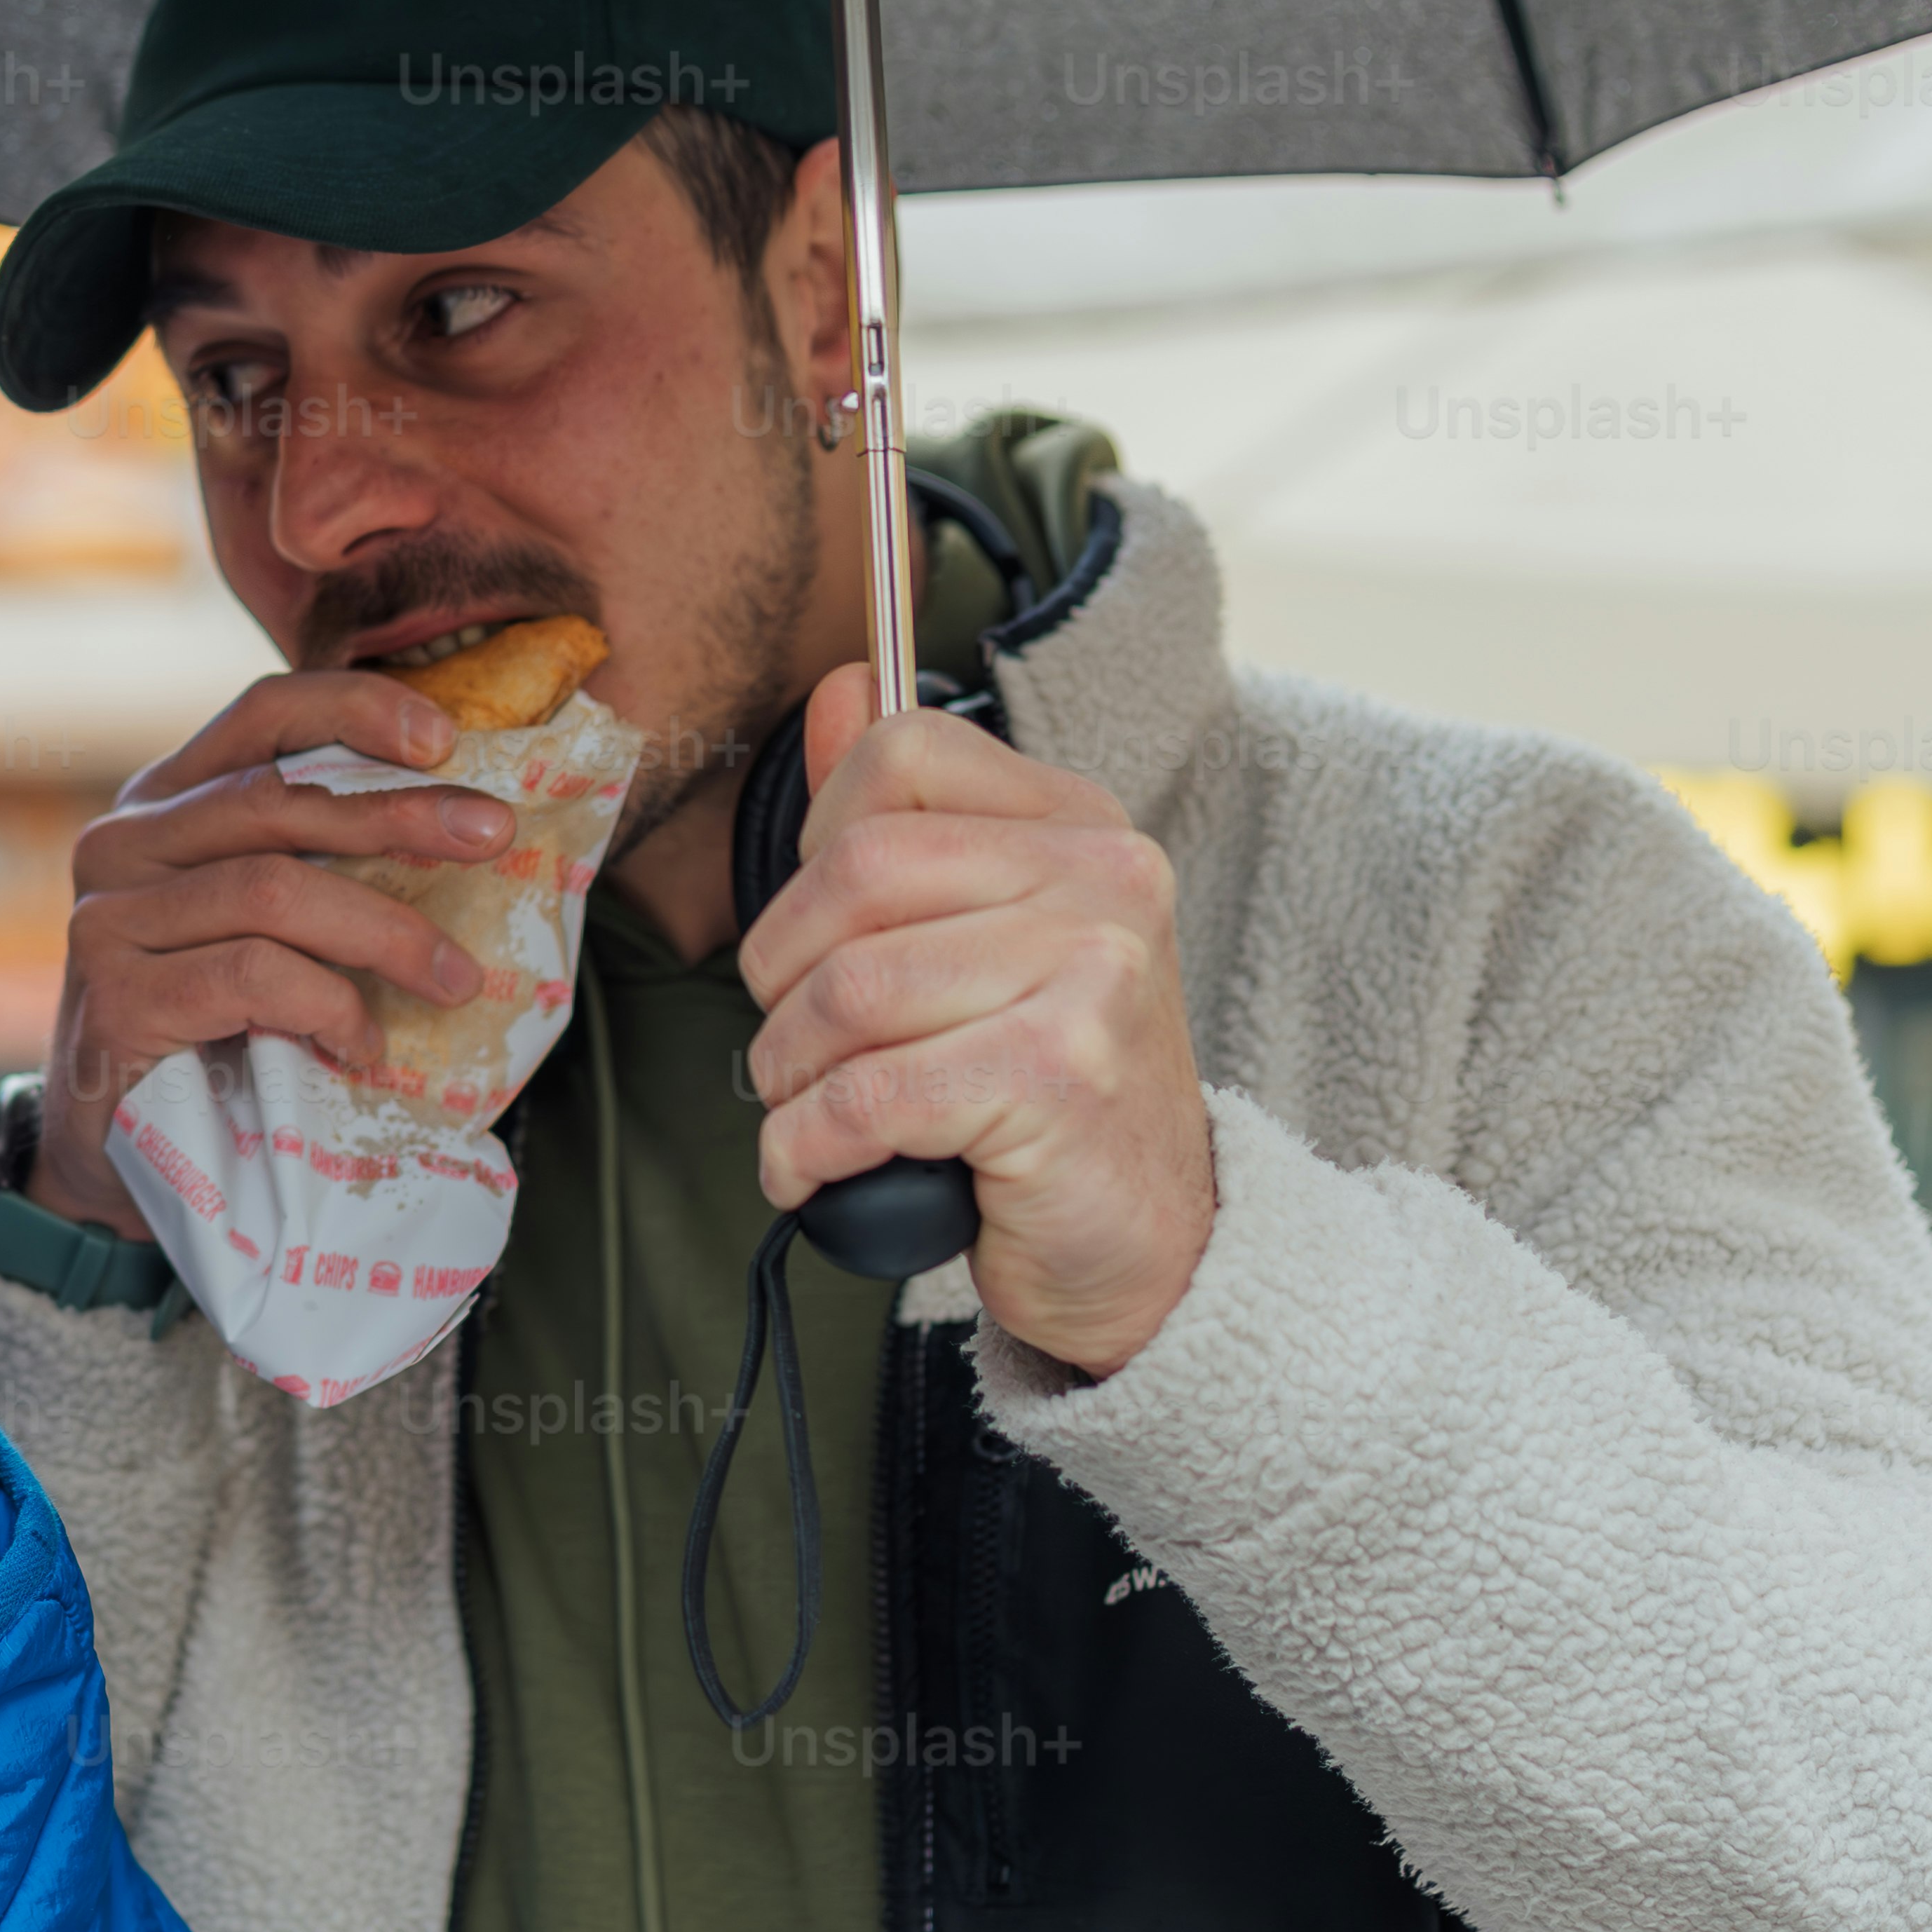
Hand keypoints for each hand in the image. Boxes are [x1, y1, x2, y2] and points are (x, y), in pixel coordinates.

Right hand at [28, 667, 511, 1235]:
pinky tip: (362, 1043)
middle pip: (280, 801)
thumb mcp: (262, 925)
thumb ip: (319, 865)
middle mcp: (124, 842)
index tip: (445, 737)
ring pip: (272, 889)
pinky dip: (328, 1006)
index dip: (355, 709)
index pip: (262, 716)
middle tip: (494, 836)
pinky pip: (250, 976)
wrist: (114, 1147)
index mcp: (166, 801)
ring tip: (452, 980)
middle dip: (401, 814)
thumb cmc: (213, 1025)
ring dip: (384, 933)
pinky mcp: (115, 998)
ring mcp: (109, 919)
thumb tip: (465, 827)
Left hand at [735, 666, 1216, 1376]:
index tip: (824, 939)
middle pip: (852, 875)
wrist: (1150, 1243)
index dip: (816, 852)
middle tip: (800, 1048)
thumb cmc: (1046, 1093)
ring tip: (814, 1115)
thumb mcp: (988, 938)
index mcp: (1081, 825)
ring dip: (789, 1076)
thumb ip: (912, 813)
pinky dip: (805, 1148)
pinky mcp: (1057, 1078)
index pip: (898, 757)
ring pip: (845, 993)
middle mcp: (1102, 880)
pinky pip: (866, 1095)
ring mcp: (1091, 976)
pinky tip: (814, 1172)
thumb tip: (839, 688)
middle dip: (781, 978)